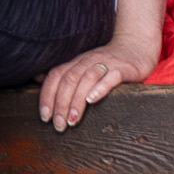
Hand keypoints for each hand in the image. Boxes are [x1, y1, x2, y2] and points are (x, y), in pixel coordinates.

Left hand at [34, 27, 160, 129]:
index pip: (55, 76)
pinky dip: (100, 88)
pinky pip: (110, 77)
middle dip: (60, 104)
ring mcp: (105, 64)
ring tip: (72, 120)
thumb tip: (37, 79)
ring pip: (86, 80)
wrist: (136, 47)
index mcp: (75, 62)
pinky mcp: (123, 68)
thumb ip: (63, 73)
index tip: (45, 117)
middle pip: (68, 80)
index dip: (47, 96)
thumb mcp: (82, 65)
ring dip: (76, 101)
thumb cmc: (107, 62)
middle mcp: (87, 61)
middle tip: (59, 125)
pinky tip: (92, 100)